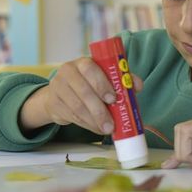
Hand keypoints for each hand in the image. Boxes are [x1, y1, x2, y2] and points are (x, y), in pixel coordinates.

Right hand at [20, 57, 142, 134]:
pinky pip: (72, 117)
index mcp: (82, 62)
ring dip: (94, 121)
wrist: (60, 93)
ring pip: (77, 107)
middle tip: (111, 123)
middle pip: (84, 91)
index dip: (102, 84)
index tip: (113, 99)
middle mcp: (67, 72)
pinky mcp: (54, 103)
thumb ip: (121, 79)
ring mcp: (58, 87)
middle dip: (100, 110)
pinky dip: (87, 125)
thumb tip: (137, 85)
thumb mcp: (104, 77)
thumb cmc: (88, 83)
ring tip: (107, 129)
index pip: (90, 69)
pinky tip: (97, 128)